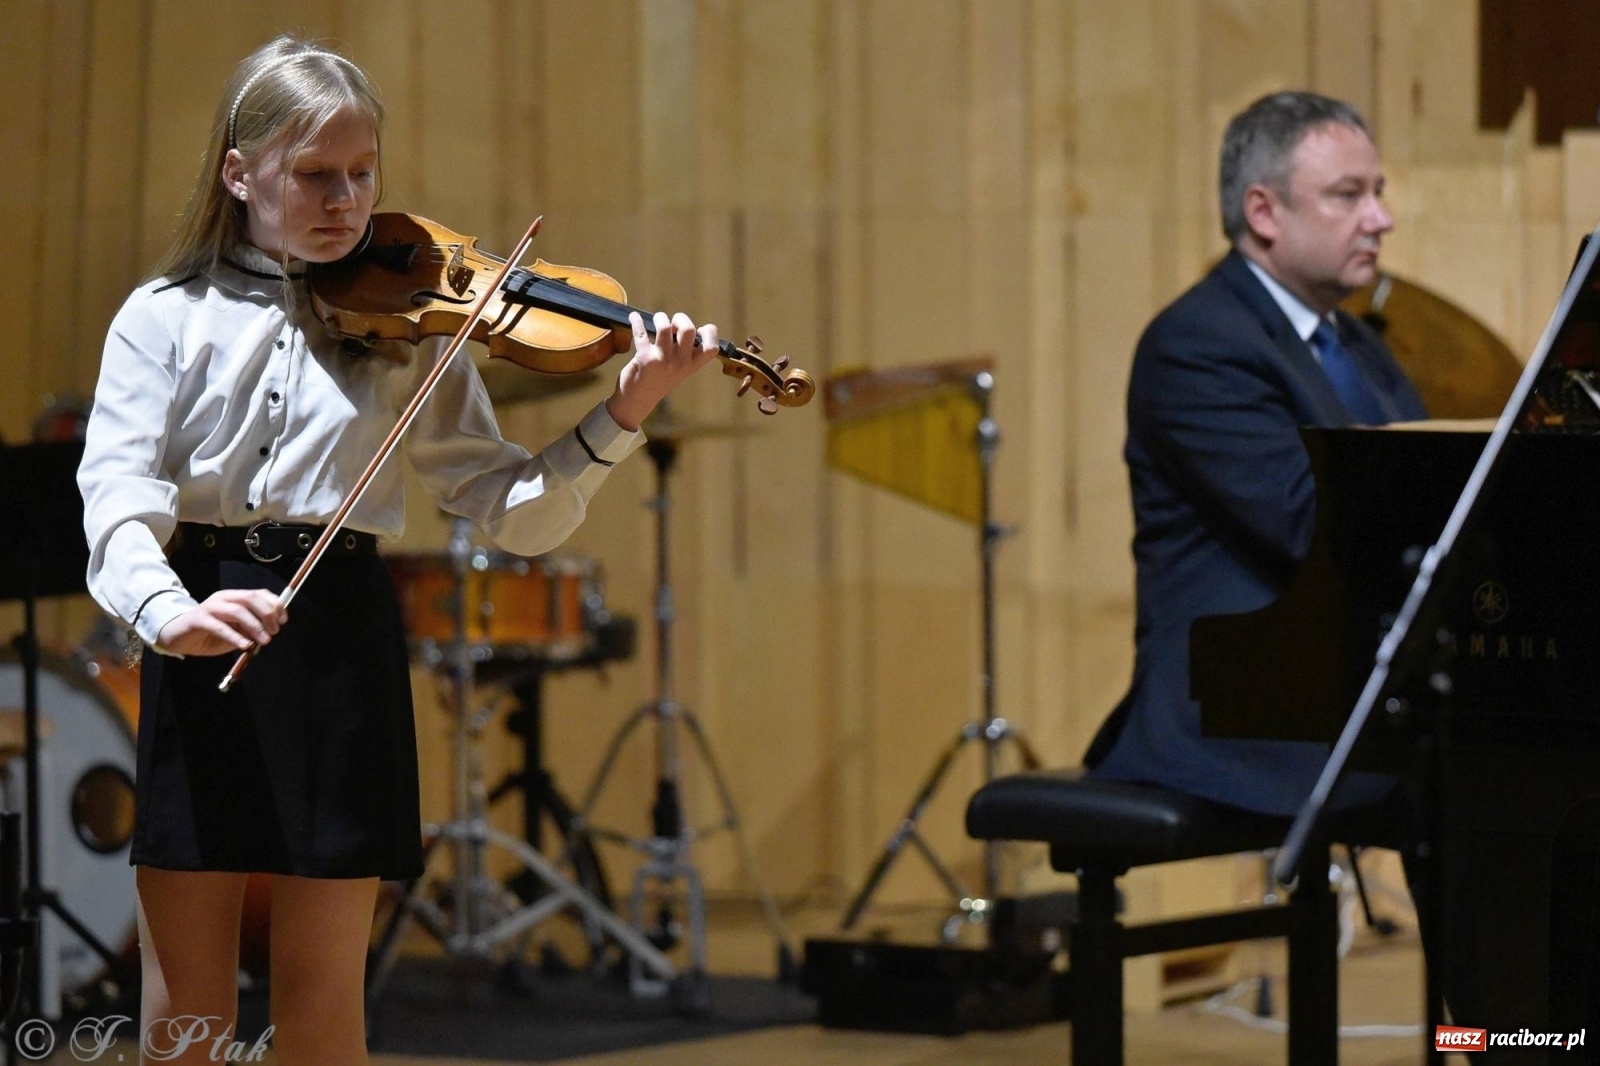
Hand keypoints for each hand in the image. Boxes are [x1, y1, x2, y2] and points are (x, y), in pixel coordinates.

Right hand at [154, 589, 286, 656]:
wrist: (177, 636)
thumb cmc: (208, 634)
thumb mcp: (235, 631)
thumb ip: (250, 630)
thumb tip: (269, 632)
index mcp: (234, 597)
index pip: (258, 594)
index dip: (274, 605)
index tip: (283, 620)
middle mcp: (223, 598)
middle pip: (250, 598)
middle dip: (267, 614)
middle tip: (275, 631)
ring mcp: (210, 607)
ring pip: (237, 611)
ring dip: (255, 626)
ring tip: (264, 640)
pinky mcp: (198, 620)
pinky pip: (219, 626)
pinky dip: (235, 636)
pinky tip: (245, 646)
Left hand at [604, 312, 718, 430]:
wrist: (637, 401)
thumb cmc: (658, 380)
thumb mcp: (678, 370)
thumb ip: (684, 351)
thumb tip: (679, 323)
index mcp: (691, 365)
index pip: (711, 348)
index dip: (710, 333)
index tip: (699, 329)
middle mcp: (680, 363)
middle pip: (688, 329)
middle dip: (680, 318)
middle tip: (672, 324)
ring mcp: (662, 360)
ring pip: (664, 327)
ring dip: (660, 318)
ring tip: (656, 321)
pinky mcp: (644, 358)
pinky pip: (641, 332)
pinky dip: (636, 321)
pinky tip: (633, 318)